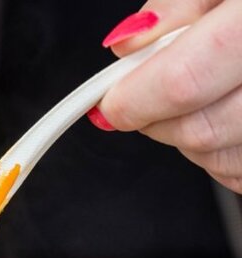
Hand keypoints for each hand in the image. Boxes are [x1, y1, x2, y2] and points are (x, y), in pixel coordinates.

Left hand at [93, 0, 241, 192]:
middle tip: (146, 95)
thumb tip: (127, 48)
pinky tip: (229, 114)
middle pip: (200, 130)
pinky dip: (222, 155)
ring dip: (189, 138)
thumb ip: (178, 6)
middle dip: (155, 120)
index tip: (110, 101)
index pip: (183, 83)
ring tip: (200, 95)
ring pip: (222, 160)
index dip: (133, 99)